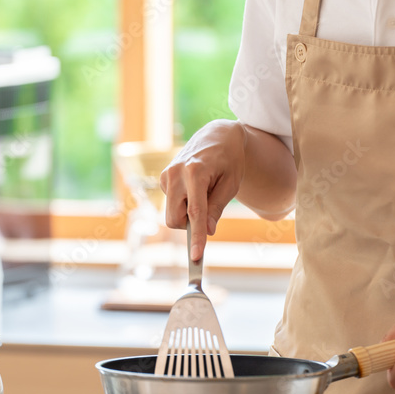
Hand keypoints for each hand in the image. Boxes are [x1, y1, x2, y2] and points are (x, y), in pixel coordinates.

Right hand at [160, 120, 246, 260]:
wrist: (217, 135)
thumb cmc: (229, 160)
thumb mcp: (231, 184)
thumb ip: (216, 208)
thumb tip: (207, 231)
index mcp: (195, 172)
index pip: (195, 213)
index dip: (197, 237)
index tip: (196, 257)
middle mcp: (175, 173)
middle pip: (175, 218)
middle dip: (190, 225)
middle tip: (210, 212)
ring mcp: (166, 175)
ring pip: (172, 214)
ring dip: (188, 213)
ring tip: (205, 192)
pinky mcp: (163, 178)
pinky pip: (172, 204)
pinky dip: (184, 203)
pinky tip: (195, 187)